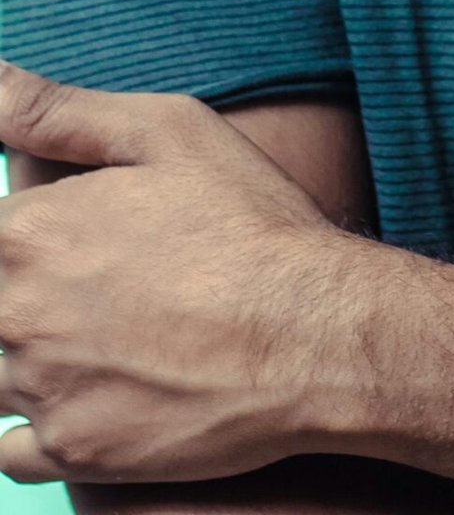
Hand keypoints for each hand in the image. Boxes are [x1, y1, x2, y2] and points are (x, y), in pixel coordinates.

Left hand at [0, 59, 370, 489]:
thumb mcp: (166, 131)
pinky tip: (95, 394)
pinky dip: (40, 427)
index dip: (31, 233)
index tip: (79, 243)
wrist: (314, 333)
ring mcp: (42, 390)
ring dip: (36, 356)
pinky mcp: (74, 451)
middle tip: (112, 283)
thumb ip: (53, 109)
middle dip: (32, 292)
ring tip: (113, 335)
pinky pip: (13, 451)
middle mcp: (15, 315)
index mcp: (28, 233)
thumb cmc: (249, 221)